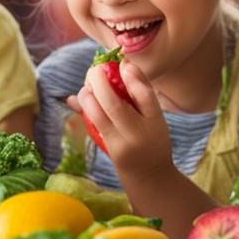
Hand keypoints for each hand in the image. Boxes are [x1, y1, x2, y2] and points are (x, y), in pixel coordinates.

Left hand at [71, 60, 171, 175]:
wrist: (150, 175)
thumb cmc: (152, 139)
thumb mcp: (154, 117)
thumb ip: (141, 93)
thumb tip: (123, 65)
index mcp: (156, 121)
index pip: (146, 96)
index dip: (134, 77)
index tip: (123, 62)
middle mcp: (139, 133)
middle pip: (115, 105)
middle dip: (99, 82)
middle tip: (95, 69)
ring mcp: (122, 144)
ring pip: (99, 115)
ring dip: (88, 95)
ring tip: (88, 85)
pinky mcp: (110, 149)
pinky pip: (94, 124)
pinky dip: (85, 107)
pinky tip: (82, 97)